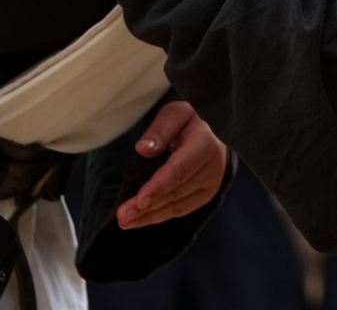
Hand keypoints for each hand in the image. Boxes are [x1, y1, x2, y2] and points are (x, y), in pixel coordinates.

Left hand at [116, 100, 228, 229]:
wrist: (214, 127)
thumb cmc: (189, 118)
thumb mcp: (174, 114)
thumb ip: (159, 130)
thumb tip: (142, 149)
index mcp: (205, 144)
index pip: (179, 170)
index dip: (158, 187)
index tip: (139, 201)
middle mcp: (213, 167)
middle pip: (176, 191)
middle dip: (147, 206)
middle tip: (122, 216)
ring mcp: (212, 183)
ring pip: (178, 205)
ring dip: (150, 216)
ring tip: (126, 222)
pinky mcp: (207, 194)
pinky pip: (182, 208)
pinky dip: (160, 215)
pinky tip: (142, 219)